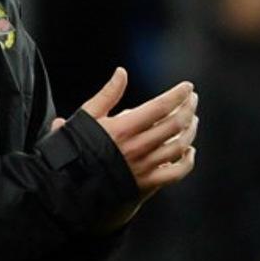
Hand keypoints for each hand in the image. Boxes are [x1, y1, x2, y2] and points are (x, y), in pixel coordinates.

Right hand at [50, 68, 198, 224]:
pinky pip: (176, 173)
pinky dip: (188, 161)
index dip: (178, 94)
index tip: (188, 86)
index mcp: (123, 128)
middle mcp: (137, 147)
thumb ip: (107, 94)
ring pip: (180, 146)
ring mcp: (144, 167)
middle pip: (176, 124)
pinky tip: (189, 150)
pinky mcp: (147, 184)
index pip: (161, 107)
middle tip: (192, 99)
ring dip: (191, 130)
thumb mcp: (86, 117)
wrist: (67, 188)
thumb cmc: (76, 149)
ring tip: (192, 120)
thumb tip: (121, 72)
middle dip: (189, 108)